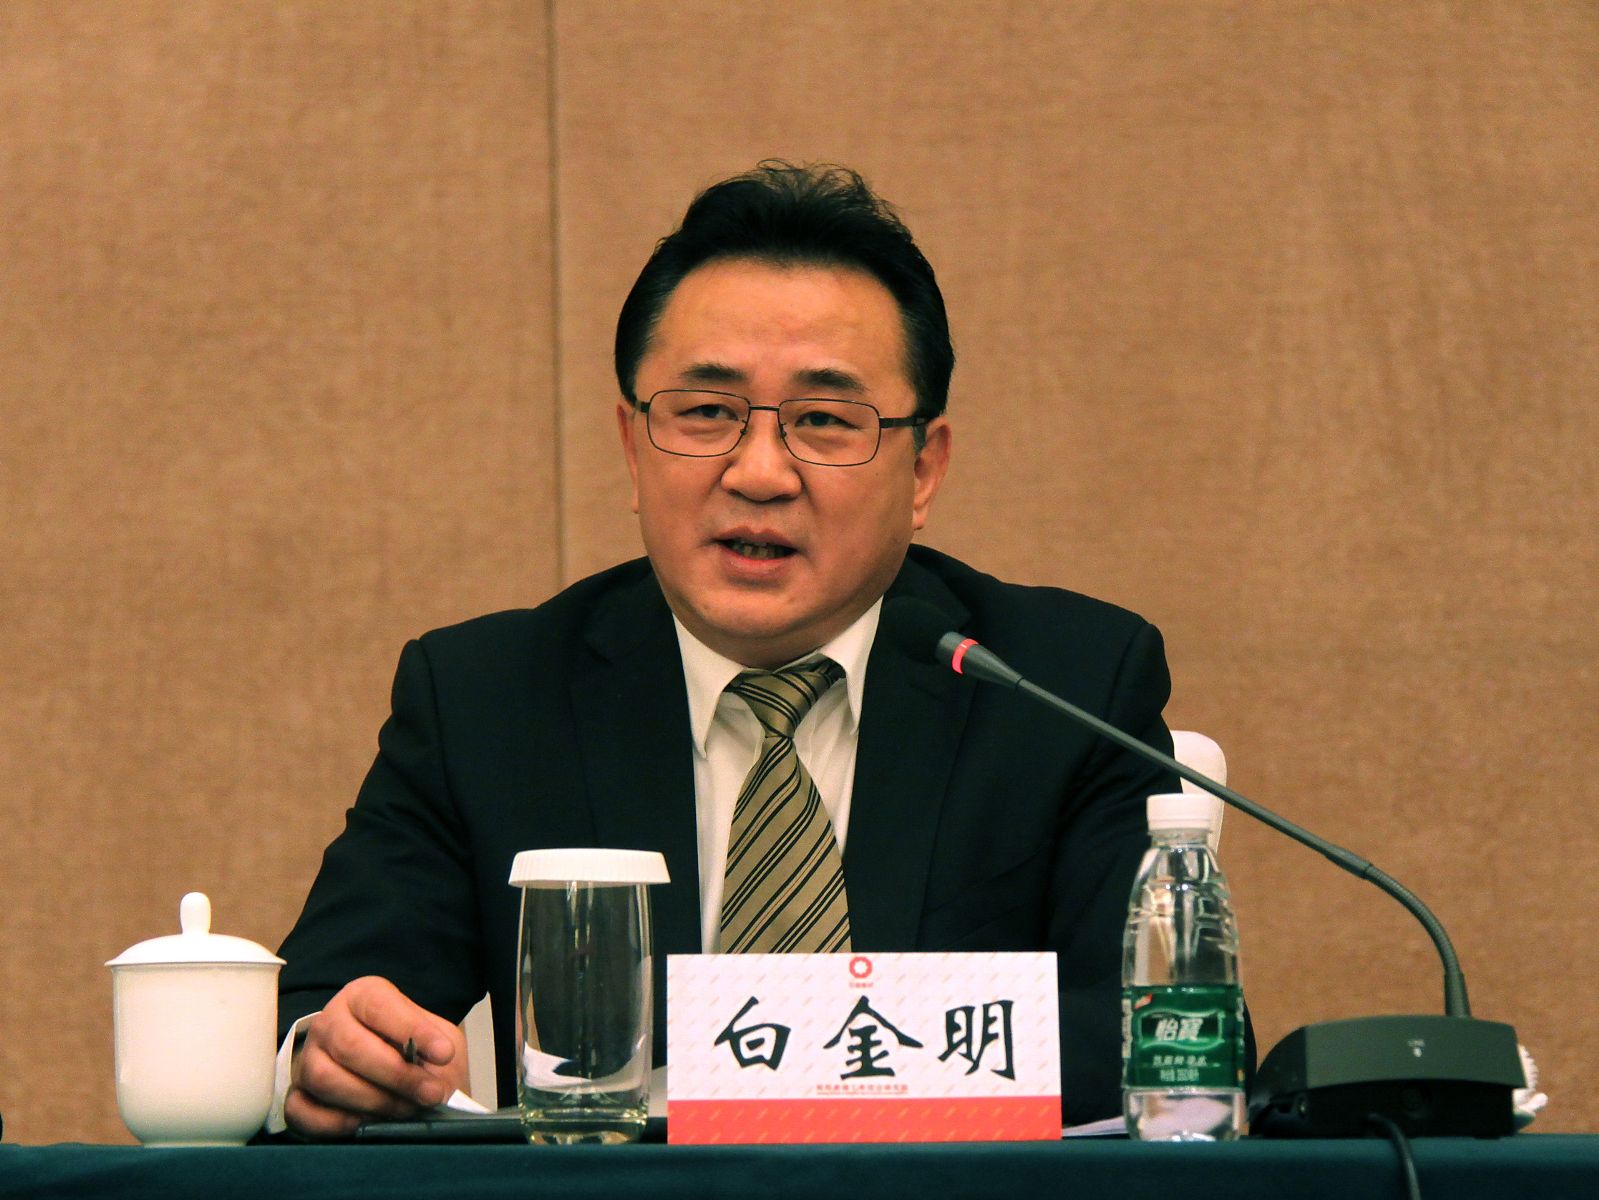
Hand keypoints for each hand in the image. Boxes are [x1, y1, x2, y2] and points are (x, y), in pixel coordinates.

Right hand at [284, 976, 468, 1137]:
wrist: (389, 1073)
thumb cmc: (413, 1050)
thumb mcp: (436, 1038)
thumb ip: (438, 1047)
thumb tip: (434, 1071)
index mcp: (363, 996)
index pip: (379, 1005)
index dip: (412, 1029)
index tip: (444, 1054)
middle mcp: (330, 1023)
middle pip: (350, 1046)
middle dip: (396, 1075)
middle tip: (429, 1093)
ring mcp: (308, 1059)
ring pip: (325, 1079)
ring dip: (371, 1100)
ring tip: (405, 1110)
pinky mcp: (296, 1096)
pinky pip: (301, 1110)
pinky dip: (332, 1122)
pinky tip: (362, 1124)